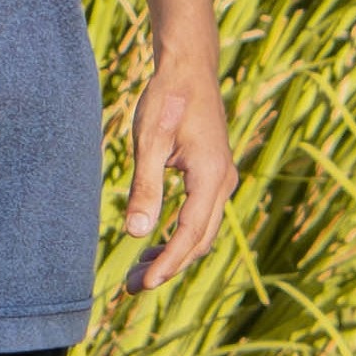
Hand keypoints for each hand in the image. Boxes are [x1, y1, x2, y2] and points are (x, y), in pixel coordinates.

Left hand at [121, 49, 235, 289]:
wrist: (189, 68)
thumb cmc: (166, 99)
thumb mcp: (150, 142)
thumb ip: (146, 188)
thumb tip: (137, 234)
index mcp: (211, 177)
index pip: (190, 235)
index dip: (169, 263)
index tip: (145, 284)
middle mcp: (223, 182)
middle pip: (200, 240)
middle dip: (169, 265)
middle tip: (132, 287)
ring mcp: (221, 179)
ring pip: (202, 231)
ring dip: (174, 253)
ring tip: (139, 272)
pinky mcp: (213, 175)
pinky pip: (201, 216)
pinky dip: (179, 235)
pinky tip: (154, 242)